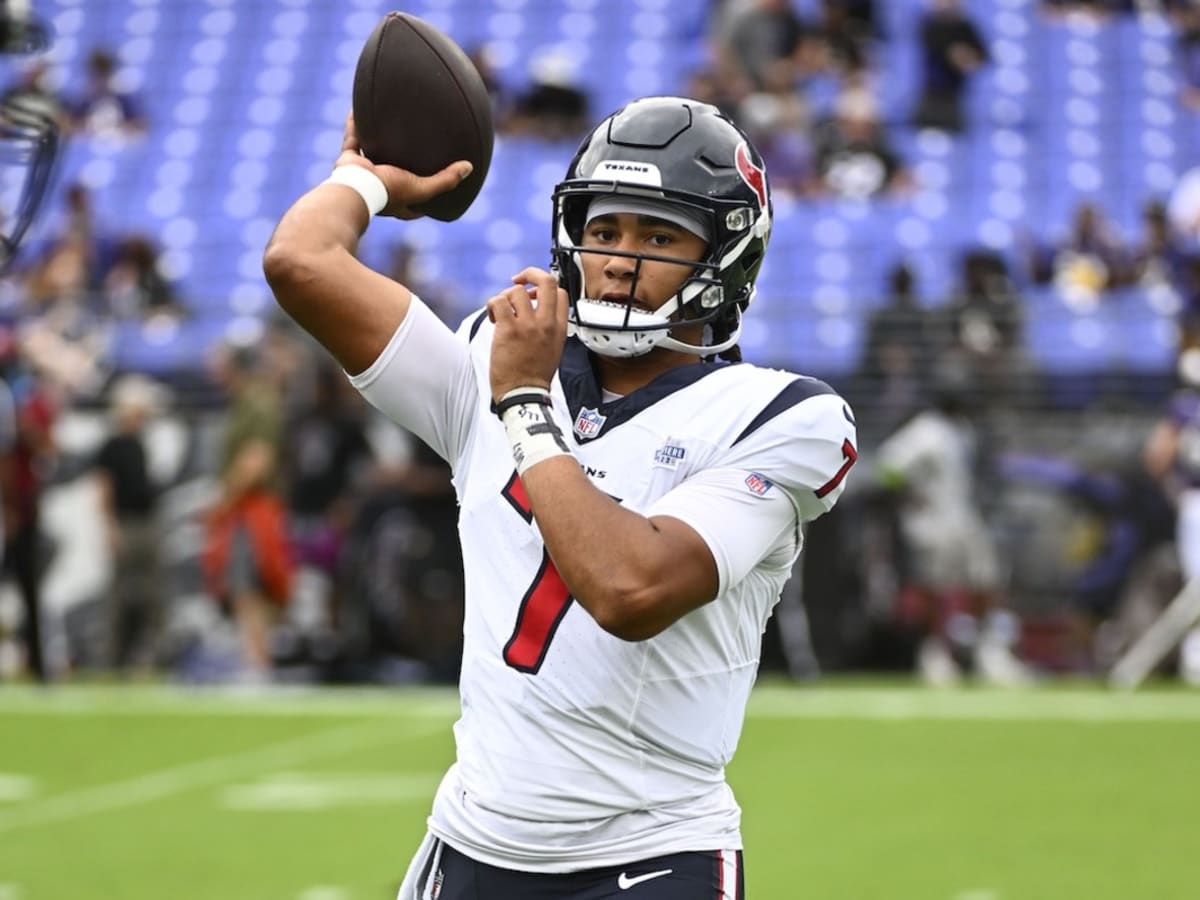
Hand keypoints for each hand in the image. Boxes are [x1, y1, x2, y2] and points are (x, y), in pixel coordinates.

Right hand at [335, 112, 471, 219]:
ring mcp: (363, 174)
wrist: (355, 187)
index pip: (416, 202)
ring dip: (378, 141)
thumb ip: (446, 180)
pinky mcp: (348, 161)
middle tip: (413, 150)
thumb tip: (469, 168)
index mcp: (397, 202)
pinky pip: (353, 139)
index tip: (439, 185)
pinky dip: (355, 126)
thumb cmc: (388, 191)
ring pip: (373, 154)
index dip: (428, 195)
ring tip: (387, 126)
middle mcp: (380, 188)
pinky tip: (358, 111)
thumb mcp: (422, 188)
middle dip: (402, 163)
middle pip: (395, 174)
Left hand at [488, 267, 569, 401]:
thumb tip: (535, 309)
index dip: (544, 287)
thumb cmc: (534, 376)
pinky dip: (492, 306)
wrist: (524, 394)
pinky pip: (498, 302)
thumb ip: (549, 328)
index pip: (561, 292)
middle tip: (519, 280)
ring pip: (516, 291)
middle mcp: (546, 323)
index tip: (533, 292)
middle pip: (546, 282)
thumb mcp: (554, 349)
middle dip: (530, 274)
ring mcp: (528, 326)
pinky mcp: (508, 330)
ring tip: (502, 311)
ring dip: (505, 296)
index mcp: (559, 328)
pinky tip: (494, 318)